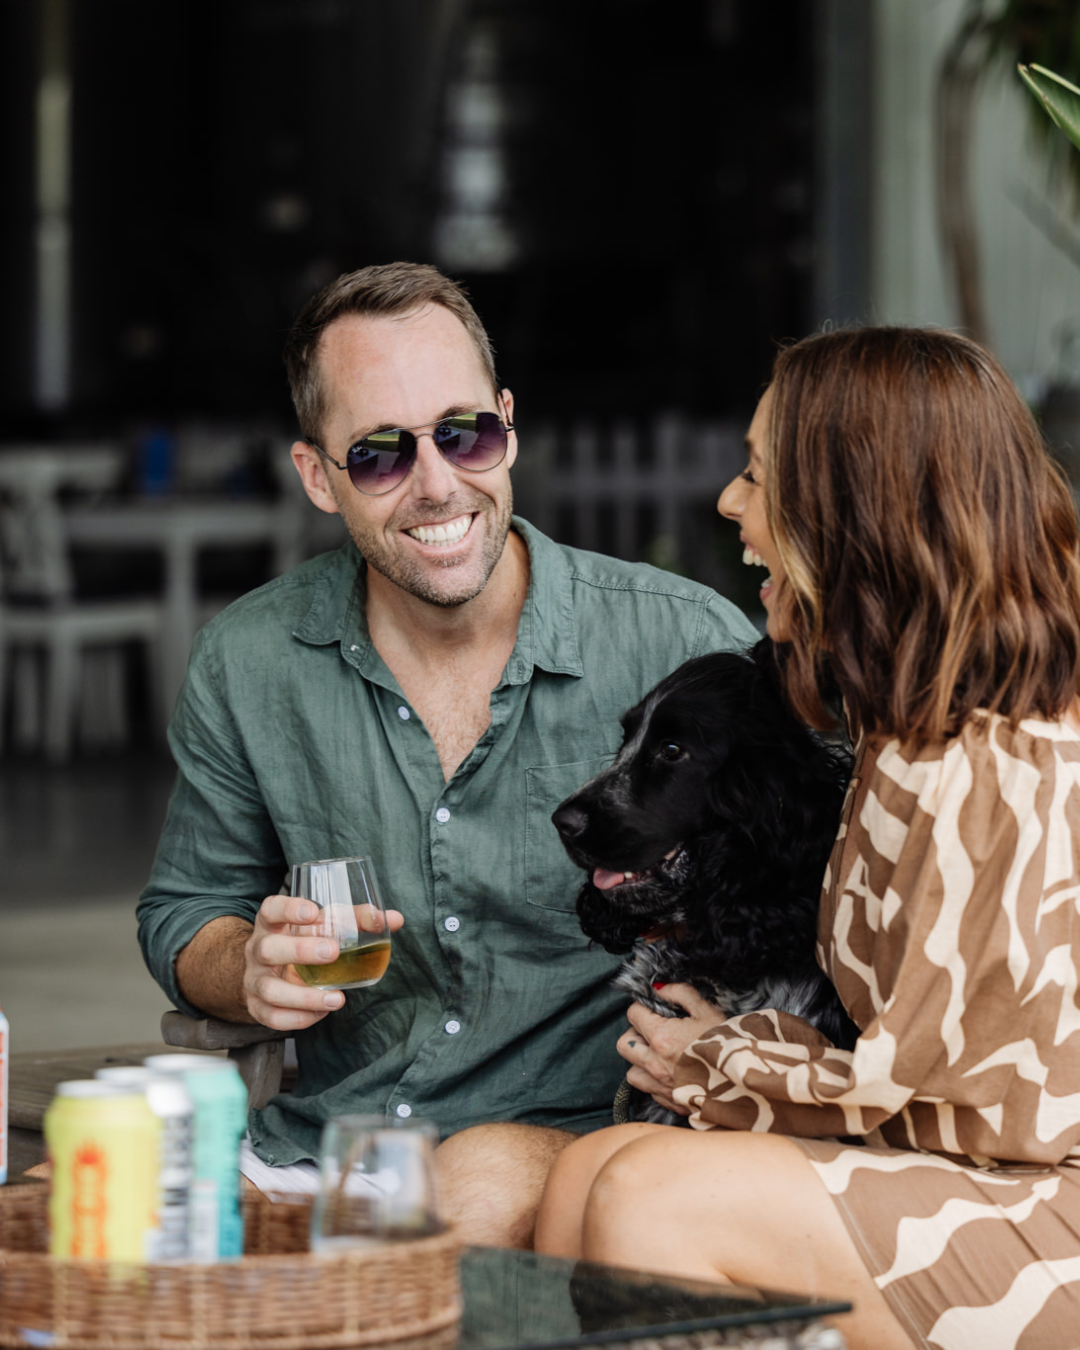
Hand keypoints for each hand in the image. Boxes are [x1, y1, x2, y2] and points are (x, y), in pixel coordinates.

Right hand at [243, 893, 403, 1030]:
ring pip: (269, 988)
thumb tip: (395, 919)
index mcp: (272, 923)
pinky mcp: (256, 1005)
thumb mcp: (324, 924)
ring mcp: (254, 979)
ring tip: (337, 999)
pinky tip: (321, 1013)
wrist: (268, 969)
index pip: (271, 909)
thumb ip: (357, 919)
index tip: (313, 912)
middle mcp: (259, 948)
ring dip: (303, 996)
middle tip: (332, 953)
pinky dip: (298, 1018)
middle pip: (269, 948)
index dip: (288, 909)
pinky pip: (271, 1017)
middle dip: (299, 951)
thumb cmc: (302, 939)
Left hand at [617, 984, 726, 1115]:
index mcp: (662, 1037)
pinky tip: (672, 1073)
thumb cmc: (729, 1043)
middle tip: (654, 1030)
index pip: (633, 1015)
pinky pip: (650, 1091)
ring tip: (659, 1055)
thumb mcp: (707, 1010)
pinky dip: (655, 1081)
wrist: (747, 1081)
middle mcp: (656, 1064)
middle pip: (624, 1045)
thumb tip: (659, 989)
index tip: (655, 1009)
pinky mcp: (671, 1103)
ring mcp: (662, 1086)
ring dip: (641, 1062)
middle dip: (636, 1034)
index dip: (643, 1008)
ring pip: (632, 1072)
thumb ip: (680, 993)